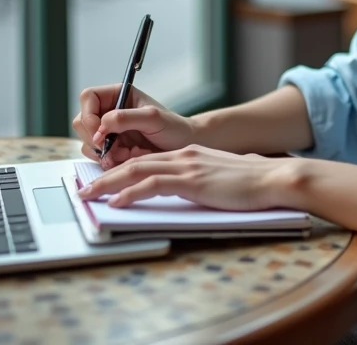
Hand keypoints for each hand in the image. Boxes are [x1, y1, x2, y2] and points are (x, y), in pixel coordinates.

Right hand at [71, 84, 198, 169]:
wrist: (183, 148)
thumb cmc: (174, 128)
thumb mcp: (153, 118)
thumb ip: (125, 118)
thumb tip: (101, 125)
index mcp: (117, 95)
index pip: (88, 97)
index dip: (89, 115)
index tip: (101, 133)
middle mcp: (109, 112)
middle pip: (82, 122)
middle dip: (97, 140)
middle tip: (116, 148)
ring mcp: (109, 132)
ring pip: (88, 143)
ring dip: (107, 153)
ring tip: (130, 153)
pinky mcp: (111, 149)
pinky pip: (98, 158)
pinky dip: (112, 162)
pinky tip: (131, 158)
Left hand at [77, 144, 298, 210]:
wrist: (273, 178)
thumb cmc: (253, 182)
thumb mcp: (222, 178)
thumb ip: (205, 180)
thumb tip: (200, 189)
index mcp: (190, 155)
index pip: (146, 161)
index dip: (120, 171)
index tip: (102, 183)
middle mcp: (184, 156)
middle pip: (134, 163)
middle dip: (104, 177)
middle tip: (83, 190)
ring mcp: (187, 167)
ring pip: (136, 171)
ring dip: (108, 184)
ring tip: (88, 196)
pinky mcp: (192, 181)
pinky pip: (152, 185)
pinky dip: (130, 193)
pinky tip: (116, 202)